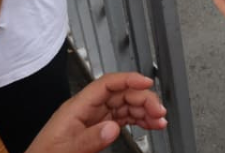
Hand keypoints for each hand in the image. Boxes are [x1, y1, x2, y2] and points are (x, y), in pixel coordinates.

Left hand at [25, 73, 166, 152]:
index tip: (147, 83)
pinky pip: (123, 118)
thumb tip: (113, 127)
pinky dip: (139, 120)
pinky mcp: (98, 129)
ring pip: (125, 106)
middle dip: (144, 99)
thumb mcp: (64, 150)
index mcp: (76, 107)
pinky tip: (149, 124)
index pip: (106, 84)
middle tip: (159, 112)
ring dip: (145, 111)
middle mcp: (87, 109)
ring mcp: (94, 119)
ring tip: (160, 120)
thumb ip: (88, 139)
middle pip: (121, 94)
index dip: (128, 80)